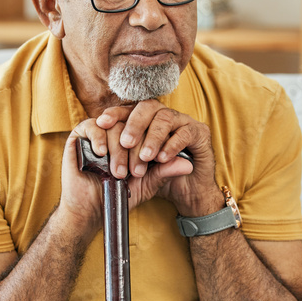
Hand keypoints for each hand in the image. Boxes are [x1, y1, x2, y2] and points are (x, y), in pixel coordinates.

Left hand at [91, 100, 223, 216]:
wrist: (190, 193)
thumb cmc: (160, 178)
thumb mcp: (138, 172)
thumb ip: (124, 160)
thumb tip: (101, 150)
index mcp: (148, 121)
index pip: (129, 109)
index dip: (115, 113)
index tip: (101, 123)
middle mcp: (164, 116)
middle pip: (147, 107)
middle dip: (134, 124)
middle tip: (125, 143)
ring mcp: (183, 122)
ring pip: (165, 117)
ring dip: (153, 137)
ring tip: (145, 156)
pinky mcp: (200, 133)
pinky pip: (185, 132)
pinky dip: (172, 145)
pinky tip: (163, 158)